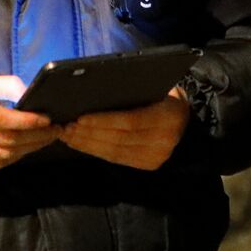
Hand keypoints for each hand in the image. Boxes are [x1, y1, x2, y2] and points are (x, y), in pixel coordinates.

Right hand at [0, 74, 58, 176]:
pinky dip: (14, 158)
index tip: (47, 119)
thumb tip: (29, 94)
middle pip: (7, 140)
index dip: (27, 121)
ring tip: (45, 140)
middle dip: (36, 136)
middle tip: (55, 131)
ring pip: (4, 156)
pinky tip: (26, 149)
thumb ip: (4, 84)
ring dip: (29, 149)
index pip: (1, 118)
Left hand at [59, 87, 189, 169]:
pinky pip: (117, 158)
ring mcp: (157, 156)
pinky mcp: (149, 164)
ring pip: (115, 151)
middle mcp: (166, 140)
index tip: (80, 117)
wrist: (183, 116)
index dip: (104, 121)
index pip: (131, 121)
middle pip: (119, 138)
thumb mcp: (155, 86)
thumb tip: (95, 92)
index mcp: (170, 115)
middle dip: (89, 134)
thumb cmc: (163, 94)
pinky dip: (96, 150)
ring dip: (88, 144)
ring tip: (68, 135)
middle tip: (66, 127)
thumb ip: (133, 90)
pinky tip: (80, 143)